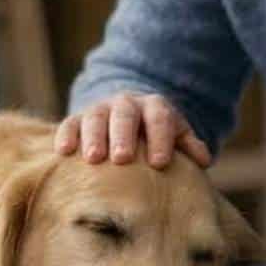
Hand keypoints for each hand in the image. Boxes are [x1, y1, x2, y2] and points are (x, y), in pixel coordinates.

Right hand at [54, 92, 211, 168]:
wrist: (127, 118)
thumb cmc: (155, 137)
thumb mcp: (174, 136)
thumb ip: (188, 145)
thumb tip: (203, 160)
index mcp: (154, 107)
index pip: (159, 117)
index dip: (160, 138)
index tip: (160, 162)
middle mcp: (126, 103)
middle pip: (124, 114)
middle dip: (123, 136)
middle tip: (122, 158)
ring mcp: (100, 109)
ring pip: (95, 117)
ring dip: (93, 137)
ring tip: (93, 159)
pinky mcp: (78, 118)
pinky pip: (69, 123)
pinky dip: (66, 135)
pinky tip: (63, 151)